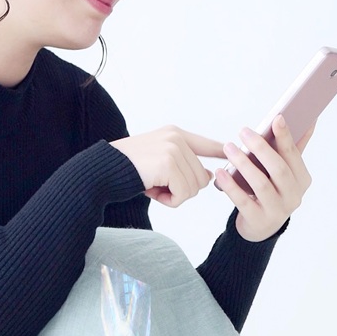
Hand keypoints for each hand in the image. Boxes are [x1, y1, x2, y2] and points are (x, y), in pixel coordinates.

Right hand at [108, 125, 225, 208]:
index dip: (221, 152)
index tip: (235, 153)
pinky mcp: (169, 163)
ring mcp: (173, 149)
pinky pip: (183, 193)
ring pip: (194, 187)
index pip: (207, 144)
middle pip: (202, 177)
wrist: (101, 171)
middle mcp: (177, 138)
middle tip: (157, 187)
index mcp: (175, 134)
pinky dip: (169, 201)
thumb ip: (183, 166)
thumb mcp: (158, 162)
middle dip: (182, 190)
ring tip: (152, 187)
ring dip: (175, 196)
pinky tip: (151, 192)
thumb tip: (209, 177)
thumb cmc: (126, 170)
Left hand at [213, 114, 314, 241]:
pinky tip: (220, 172)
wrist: (261, 227)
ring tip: (229, 147)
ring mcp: (277, 211)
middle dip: (261, 148)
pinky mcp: (258, 220)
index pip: (294, 156)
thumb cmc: (273, 190)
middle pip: (278, 169)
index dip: (286, 137)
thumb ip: (293, 148)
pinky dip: (231, 186)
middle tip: (244, 131)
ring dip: (243, 164)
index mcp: (302, 180)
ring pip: (260, 184)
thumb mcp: (286, 172)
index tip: (276, 118)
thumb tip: (310, 119)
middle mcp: (293, 196)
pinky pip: (243, 201)